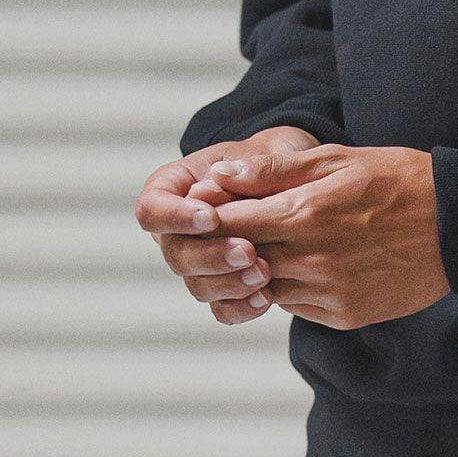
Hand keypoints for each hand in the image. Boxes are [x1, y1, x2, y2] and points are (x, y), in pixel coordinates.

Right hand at [135, 126, 320, 325]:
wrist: (304, 182)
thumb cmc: (279, 157)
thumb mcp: (270, 149)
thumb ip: (247, 166)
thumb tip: (214, 183)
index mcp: (179, 186)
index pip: (152, 207)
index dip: (174, 218)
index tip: (210, 218)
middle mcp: (182, 228)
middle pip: (174, 252)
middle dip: (209, 256)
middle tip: (247, 252)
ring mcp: (201, 259)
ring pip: (196, 284)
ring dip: (228, 284)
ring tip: (263, 274)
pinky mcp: (225, 284)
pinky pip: (221, 307)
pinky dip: (240, 306)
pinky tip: (265, 298)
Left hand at [202, 145, 450, 329]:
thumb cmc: (400, 180)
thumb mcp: (341, 159)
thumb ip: (277, 170)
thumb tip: (220, 173)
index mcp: (306, 213)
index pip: (231, 222)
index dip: (212, 215)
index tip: (208, 206)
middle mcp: (312, 259)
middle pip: (242, 260)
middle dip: (231, 244)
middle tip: (238, 226)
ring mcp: (329, 292)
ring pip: (266, 287)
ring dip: (262, 268)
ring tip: (280, 242)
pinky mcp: (345, 315)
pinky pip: (298, 307)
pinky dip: (294, 288)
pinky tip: (311, 264)